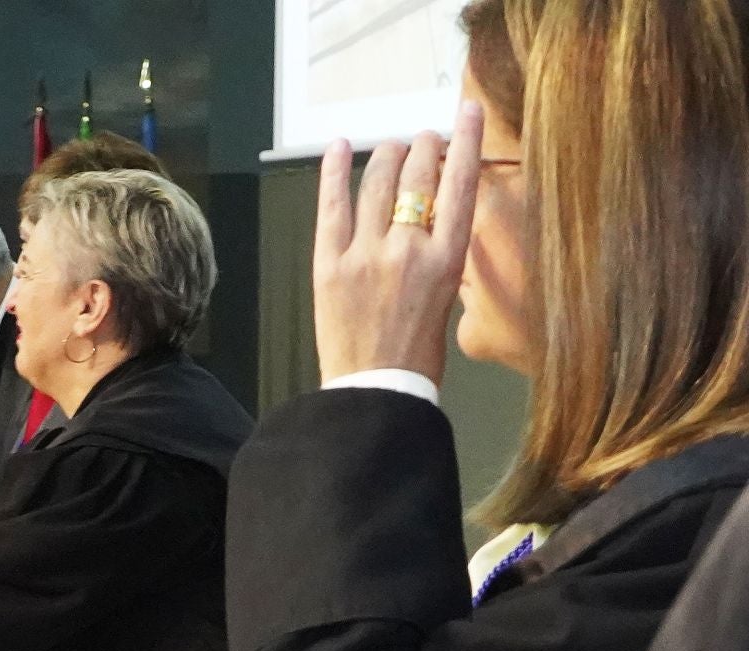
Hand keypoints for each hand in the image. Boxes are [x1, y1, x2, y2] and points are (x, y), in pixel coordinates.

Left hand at [312, 101, 482, 385]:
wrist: (375, 390)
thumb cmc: (417, 354)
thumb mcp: (447, 297)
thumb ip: (438, 254)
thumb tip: (429, 218)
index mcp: (447, 258)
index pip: (460, 184)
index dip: (466, 141)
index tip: (467, 113)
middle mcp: (409, 248)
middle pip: (418, 175)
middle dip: (423, 149)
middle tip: (424, 142)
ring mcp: (366, 254)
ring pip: (377, 182)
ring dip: (387, 157)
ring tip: (392, 150)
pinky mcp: (329, 265)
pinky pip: (331, 207)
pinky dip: (333, 173)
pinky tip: (338, 148)